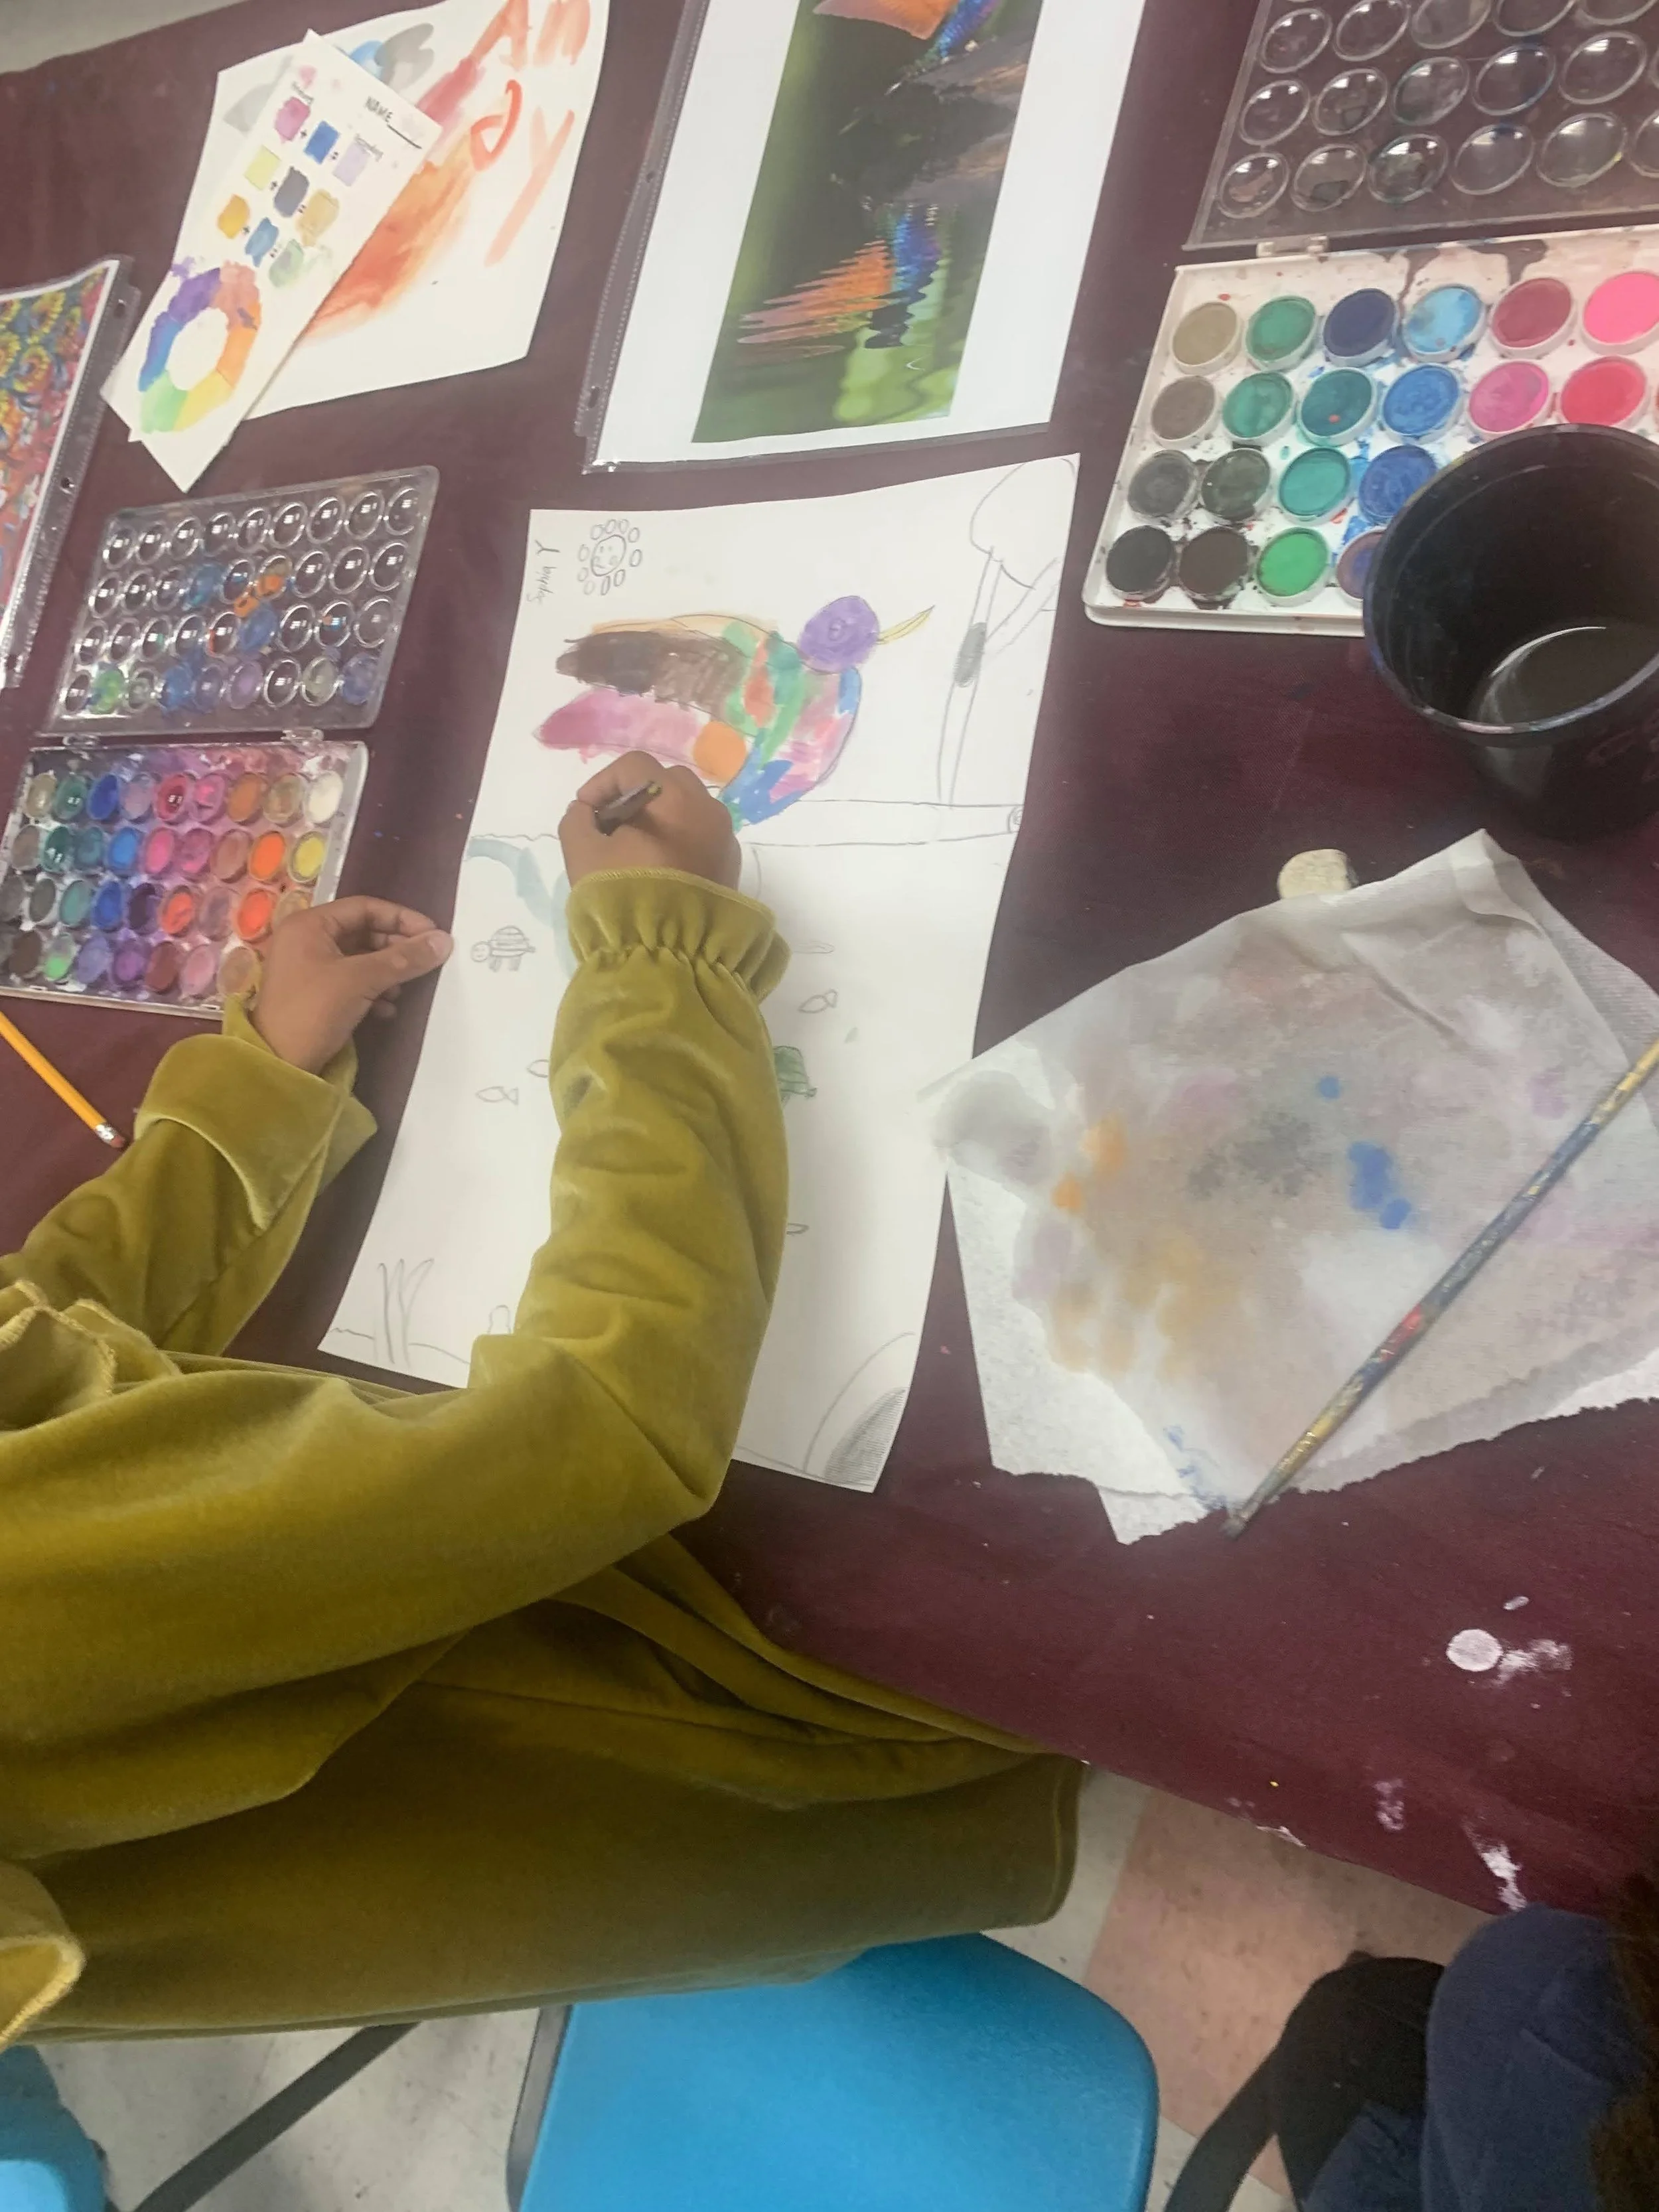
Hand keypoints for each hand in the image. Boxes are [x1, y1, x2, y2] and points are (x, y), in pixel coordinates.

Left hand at [250, 896, 452, 1073]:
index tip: (433, 934)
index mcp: (310, 924)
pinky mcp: (315, 993)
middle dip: (395, 948)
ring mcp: (309, 967)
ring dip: (387, 971)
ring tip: (403, 990)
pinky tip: (387, 1009)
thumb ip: (403, 958)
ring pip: (360, 958)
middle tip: (425, 962)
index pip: (364, 907)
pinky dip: (373, 990)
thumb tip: (443, 941)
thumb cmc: (313, 1010)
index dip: (401, 918)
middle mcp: (307, 939)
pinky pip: (352, 981)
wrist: (278, 1063)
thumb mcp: (360, 980)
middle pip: (363, 931)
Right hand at [559, 751, 740, 889]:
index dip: (603, 783)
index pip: (634, 766)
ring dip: (658, 817)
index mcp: (674, 797)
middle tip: (610, 827)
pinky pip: (702, 835)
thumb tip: (586, 811)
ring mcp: (724, 837)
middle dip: (634, 796)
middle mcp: (708, 808)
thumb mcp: (582, 854)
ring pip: (688, 808)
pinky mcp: (730, 864)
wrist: (671, 953)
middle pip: (666, 781)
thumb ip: (576, 820)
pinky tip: (659, 867)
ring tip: (634, 850)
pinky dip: (679, 838)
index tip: (586, 811)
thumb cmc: (623, 895)